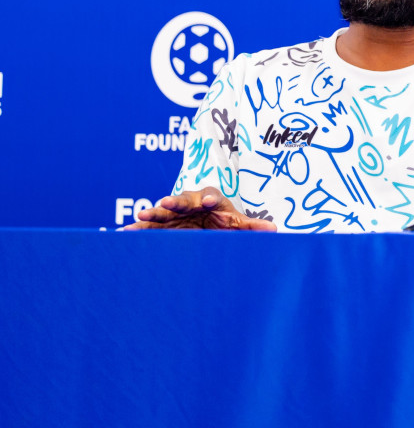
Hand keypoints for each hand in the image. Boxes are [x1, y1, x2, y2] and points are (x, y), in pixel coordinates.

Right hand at [123, 188, 276, 230]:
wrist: (207, 223)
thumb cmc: (224, 220)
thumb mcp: (237, 223)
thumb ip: (251, 226)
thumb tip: (275, 229)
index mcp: (211, 199)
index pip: (210, 195)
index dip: (209, 197)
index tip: (208, 201)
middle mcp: (191, 202)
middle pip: (182, 200)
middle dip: (174, 201)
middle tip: (165, 202)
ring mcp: (175, 212)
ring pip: (162, 211)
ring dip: (151, 213)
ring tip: (140, 216)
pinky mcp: (162, 223)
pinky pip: (149, 225)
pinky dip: (139, 228)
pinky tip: (125, 232)